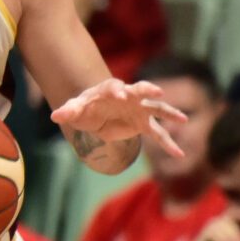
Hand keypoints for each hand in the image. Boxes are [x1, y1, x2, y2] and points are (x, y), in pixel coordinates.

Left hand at [52, 77, 186, 157]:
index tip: (120, 93)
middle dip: (147, 90)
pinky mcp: (143, 125)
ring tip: (184, 119)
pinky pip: (158, 134)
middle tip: (156, 91)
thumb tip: (56, 116)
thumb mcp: (74, 110)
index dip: (117, 89)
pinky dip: (168, 144)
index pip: (114, 86)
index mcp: (110, 89)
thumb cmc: (85, 108)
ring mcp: (139, 110)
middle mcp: (129, 96)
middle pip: (141, 90)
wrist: (95, 114)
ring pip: (157, 109)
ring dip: (170, 113)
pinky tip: (179, 154)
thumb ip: (68, 111)